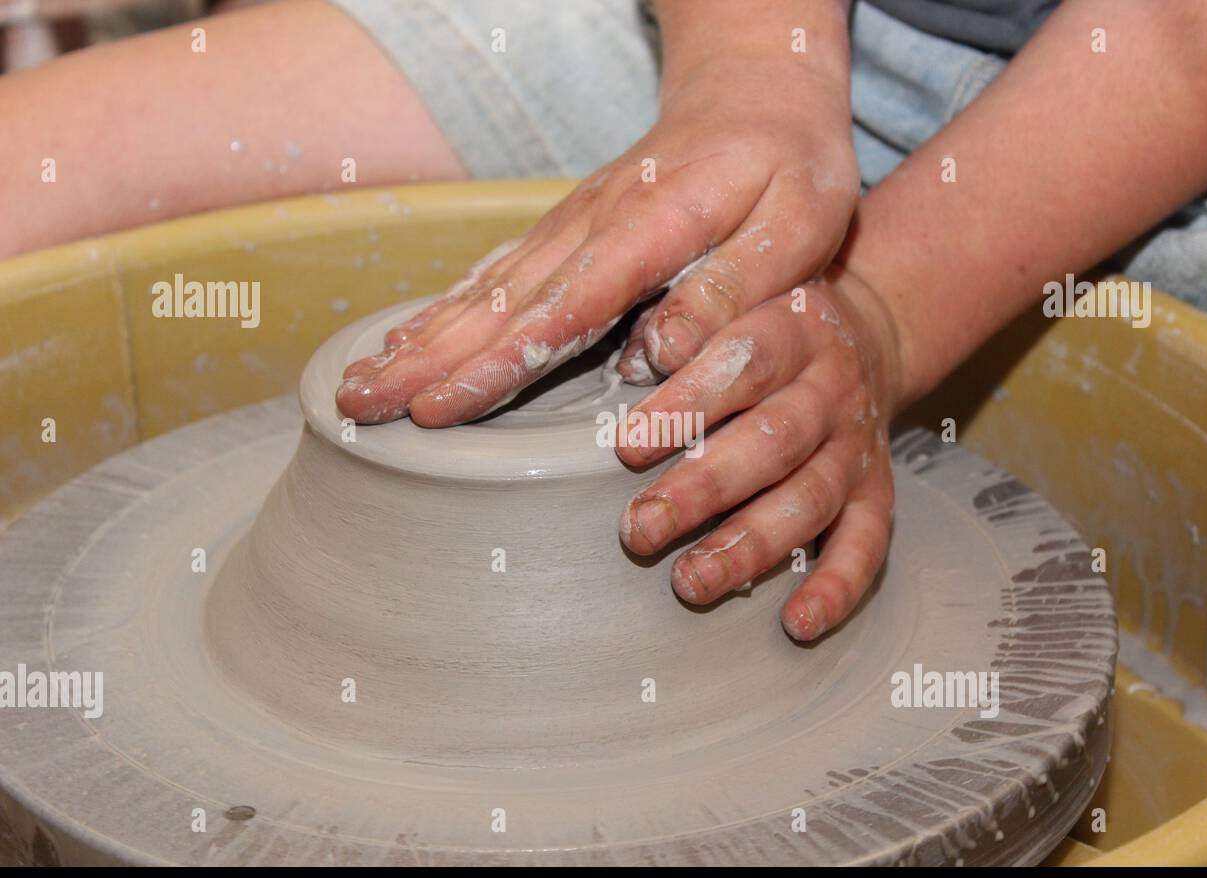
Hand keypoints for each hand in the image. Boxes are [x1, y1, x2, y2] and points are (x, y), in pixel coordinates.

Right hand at [335, 45, 859, 425]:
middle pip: (501, 301)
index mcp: (654, 225)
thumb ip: (733, 289)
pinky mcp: (567, 228)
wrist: (760, 90)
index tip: (439, 407)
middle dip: (426, 360)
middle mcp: (595, 222)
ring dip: (420, 339)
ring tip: (358, 385)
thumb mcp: (800, 228)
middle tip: (357, 410)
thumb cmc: (793, 166)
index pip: (565, 305)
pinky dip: (447, 310)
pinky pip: (496, 273)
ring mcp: (572, 222)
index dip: (499, 362)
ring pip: (485, 287)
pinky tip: (408, 340)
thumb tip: (656, 353)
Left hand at [616, 265, 904, 641]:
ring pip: (809, 500)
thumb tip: (643, 349)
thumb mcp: (738, 283)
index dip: (687, 404)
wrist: (865, 330)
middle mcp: (831, 390)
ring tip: (690, 581)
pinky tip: (798, 623)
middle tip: (640, 528)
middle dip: (703, 490)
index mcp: (793, 328)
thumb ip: (692, 308)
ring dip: (750, 546)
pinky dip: (837, 588)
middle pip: (773, 442)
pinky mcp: (876, 491)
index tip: (628, 444)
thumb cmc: (767, 316)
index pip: (744, 363)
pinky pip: (866, 545)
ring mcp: (856, 446)